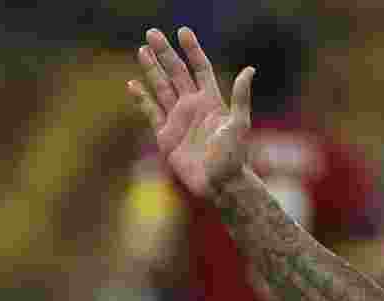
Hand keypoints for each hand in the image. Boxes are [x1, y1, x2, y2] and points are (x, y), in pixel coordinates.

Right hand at [128, 27, 252, 197]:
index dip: (192, 50)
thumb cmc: (233, 158)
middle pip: (177, 73)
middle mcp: (193, 107)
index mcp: (211, 102)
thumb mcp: (239, 126)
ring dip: (152, 69)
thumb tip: (250, 69)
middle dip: (165, 53)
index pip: (200, 69)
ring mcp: (178, 120)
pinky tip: (133, 84)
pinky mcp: (166, 136)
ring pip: (162, 88)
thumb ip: (241, 97)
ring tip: (142, 49)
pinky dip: (141, 98)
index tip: (183, 31)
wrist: (220, 187)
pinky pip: (151, 111)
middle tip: (152, 33)